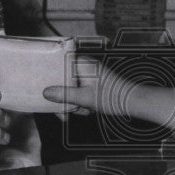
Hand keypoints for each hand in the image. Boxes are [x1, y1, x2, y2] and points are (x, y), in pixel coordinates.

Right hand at [43, 57, 174, 127]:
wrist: (132, 102)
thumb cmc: (112, 96)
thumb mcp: (85, 98)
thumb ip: (64, 95)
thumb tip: (46, 92)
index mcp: (82, 63)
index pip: (57, 64)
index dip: (49, 76)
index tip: (42, 86)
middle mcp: (84, 67)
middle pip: (62, 80)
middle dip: (63, 97)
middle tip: (64, 111)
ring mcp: (88, 76)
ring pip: (70, 89)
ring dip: (72, 103)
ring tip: (82, 111)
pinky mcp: (91, 85)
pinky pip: (78, 93)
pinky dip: (80, 103)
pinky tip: (86, 111)